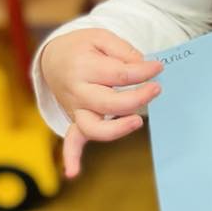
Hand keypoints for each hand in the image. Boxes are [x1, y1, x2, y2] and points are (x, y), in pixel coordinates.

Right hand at [39, 27, 164, 177]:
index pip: (120, 74)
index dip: (144, 71)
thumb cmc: (83, 47)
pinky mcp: (75, 120)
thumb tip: (144, 67)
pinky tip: (73, 173)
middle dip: (136, 99)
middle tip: (156, 89)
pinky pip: (71, 141)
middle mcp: (77, 91)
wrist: (53, 58)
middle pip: (108, 103)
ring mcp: (76, 109)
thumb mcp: (101, 37)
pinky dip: (71, 157)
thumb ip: (123, 51)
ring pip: (93, 127)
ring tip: (137, 121)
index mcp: (84, 67)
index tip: (158, 67)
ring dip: (116, 129)